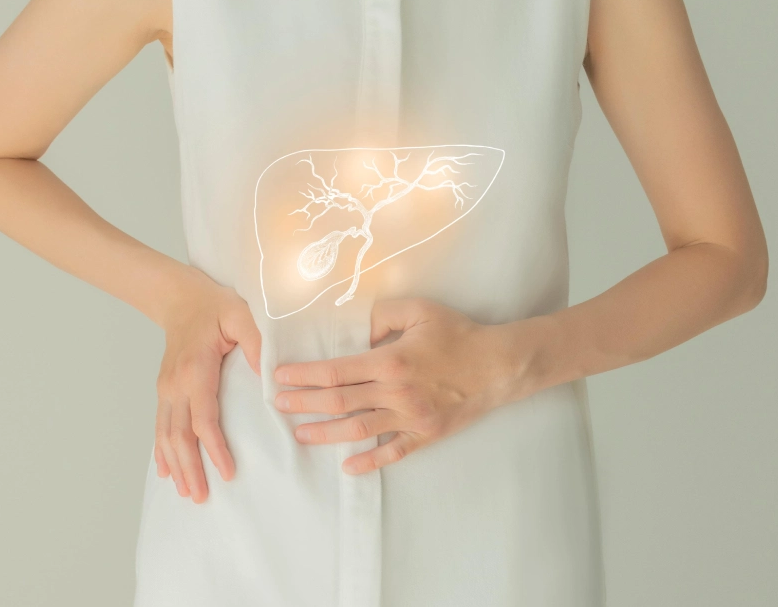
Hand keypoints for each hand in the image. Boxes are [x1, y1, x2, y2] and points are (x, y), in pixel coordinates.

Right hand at [154, 267, 260, 501]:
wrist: (177, 296)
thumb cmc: (214, 304)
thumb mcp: (241, 314)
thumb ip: (256, 342)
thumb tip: (271, 373)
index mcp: (195, 370)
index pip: (203, 418)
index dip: (214, 448)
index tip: (227, 472)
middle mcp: (175, 384)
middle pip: (179, 435)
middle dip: (190, 468)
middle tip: (201, 497)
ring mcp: (166, 389)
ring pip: (166, 435)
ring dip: (176, 466)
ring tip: (187, 492)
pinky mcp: (165, 390)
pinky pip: (160, 426)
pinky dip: (162, 451)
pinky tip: (167, 471)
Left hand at [273, 298, 530, 474]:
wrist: (499, 366)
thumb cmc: (459, 334)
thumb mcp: (419, 310)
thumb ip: (381, 315)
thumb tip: (353, 326)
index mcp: (391, 361)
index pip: (336, 371)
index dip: (305, 376)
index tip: (281, 376)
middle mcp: (397, 393)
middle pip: (339, 403)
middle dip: (304, 404)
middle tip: (278, 404)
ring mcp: (411, 418)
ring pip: (358, 430)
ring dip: (325, 433)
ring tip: (300, 433)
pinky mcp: (426, 434)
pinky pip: (392, 453)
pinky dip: (369, 461)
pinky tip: (347, 465)